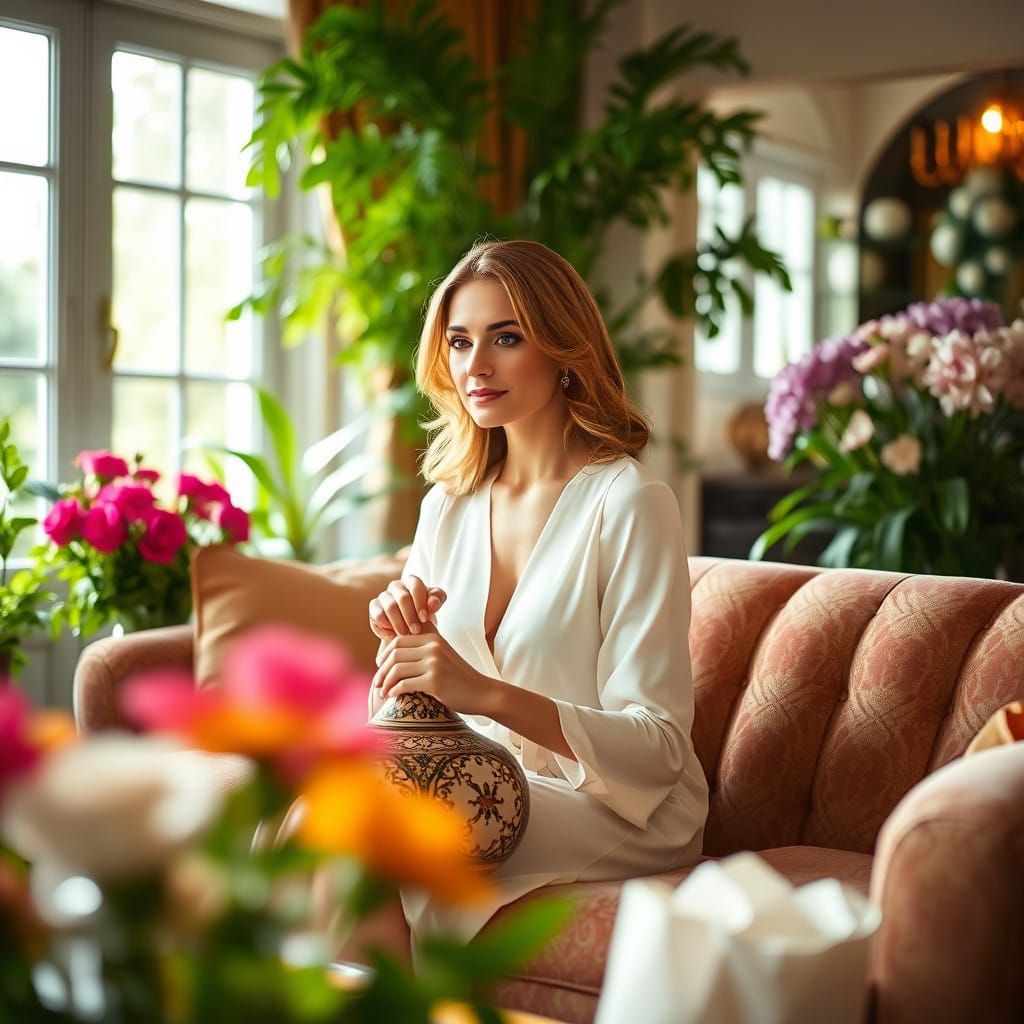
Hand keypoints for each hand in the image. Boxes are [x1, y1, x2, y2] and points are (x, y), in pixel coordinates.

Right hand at [368, 575, 446, 640]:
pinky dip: (385, 627)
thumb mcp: (435, 605)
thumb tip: (432, 603)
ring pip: (389, 607)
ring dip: (398, 623)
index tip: (425, 619)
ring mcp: (384, 596)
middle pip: (402, 598)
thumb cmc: (424, 612)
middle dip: (410, 616)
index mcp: (412, 581)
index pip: (416, 586)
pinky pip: (378, 616)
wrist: (410, 627)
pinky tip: (393, 635)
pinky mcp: (374, 607)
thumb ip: (437, 599)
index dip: (420, 603)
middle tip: (416, 631)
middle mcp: (396, 586)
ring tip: (405, 634)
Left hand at [371, 632, 499, 717]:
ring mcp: (434, 663)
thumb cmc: (458, 677)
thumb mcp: (443, 654)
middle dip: (381, 670)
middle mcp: (433, 647)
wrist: (482, 692)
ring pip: (397, 670)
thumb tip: (394, 647)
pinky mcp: (435, 681)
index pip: (397, 641)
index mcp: (433, 638)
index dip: (384, 655)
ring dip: (385, 682)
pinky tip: (392, 696)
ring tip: (382, 692)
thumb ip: (424, 647)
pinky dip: (394, 691)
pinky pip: (404, 684)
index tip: (380, 668)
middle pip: (394, 654)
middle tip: (377, 683)